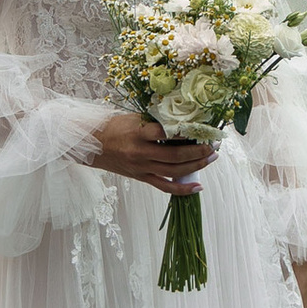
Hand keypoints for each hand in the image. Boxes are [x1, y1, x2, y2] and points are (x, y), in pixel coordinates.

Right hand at [92, 114, 215, 193]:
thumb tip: (183, 120)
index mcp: (138, 133)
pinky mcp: (141, 178)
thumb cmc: (113, 127)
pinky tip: (198, 186)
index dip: (186, 131)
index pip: (165, 133)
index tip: (203, 127)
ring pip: (173, 172)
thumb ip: (156, 120)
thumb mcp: (133, 118)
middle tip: (213, 145)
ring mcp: (141, 168)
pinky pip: (164, 187)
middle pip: (174, 155)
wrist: (92, 145)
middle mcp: (140, 152)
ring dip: (196, 166)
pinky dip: (182, 189)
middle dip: (198, 151)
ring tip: (211, 158)